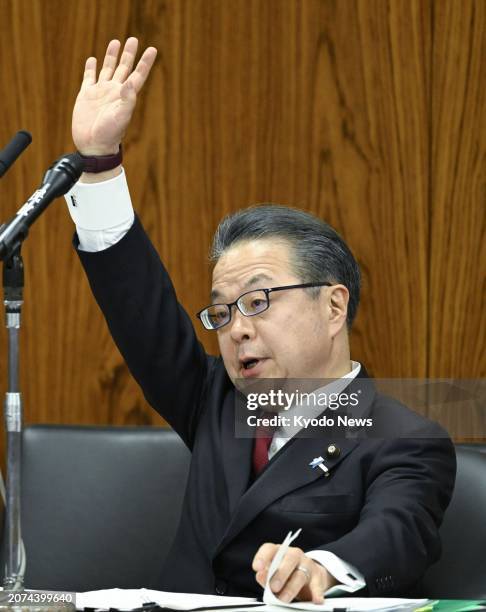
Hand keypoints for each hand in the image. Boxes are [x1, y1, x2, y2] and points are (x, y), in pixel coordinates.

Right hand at [72, 37, 156, 154]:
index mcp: (125, 96)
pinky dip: (91, 68)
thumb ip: (127, 100)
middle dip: (129, 54)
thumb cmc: (109, 135)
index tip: (152, 50)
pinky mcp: (86, 95)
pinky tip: (93, 60)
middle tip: (133, 39)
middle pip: (124, 68)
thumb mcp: (121, 117)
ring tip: (115, 42)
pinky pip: (89, 78)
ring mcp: (100, 92)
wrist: (93, 146)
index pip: (138, 75)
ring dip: (111, 56)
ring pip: (107, 69)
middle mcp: (114, 91)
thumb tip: (129, 83)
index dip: (145, 63)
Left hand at [252, 544, 336, 603]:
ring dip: (291, 588)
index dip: (262, 557)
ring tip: (283, 599)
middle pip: (288, 559)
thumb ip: (266, 576)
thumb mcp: (273, 575)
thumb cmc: (285, 575)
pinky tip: (317, 600)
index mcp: (279, 551)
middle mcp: (293, 554)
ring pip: (300, 574)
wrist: (308, 577)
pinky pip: (317, 585)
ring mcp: (306, 564)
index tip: (257, 568)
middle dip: (280, 574)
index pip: (269, 549)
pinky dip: (317, 593)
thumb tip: (260, 575)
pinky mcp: (317, 577)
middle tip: (273, 587)